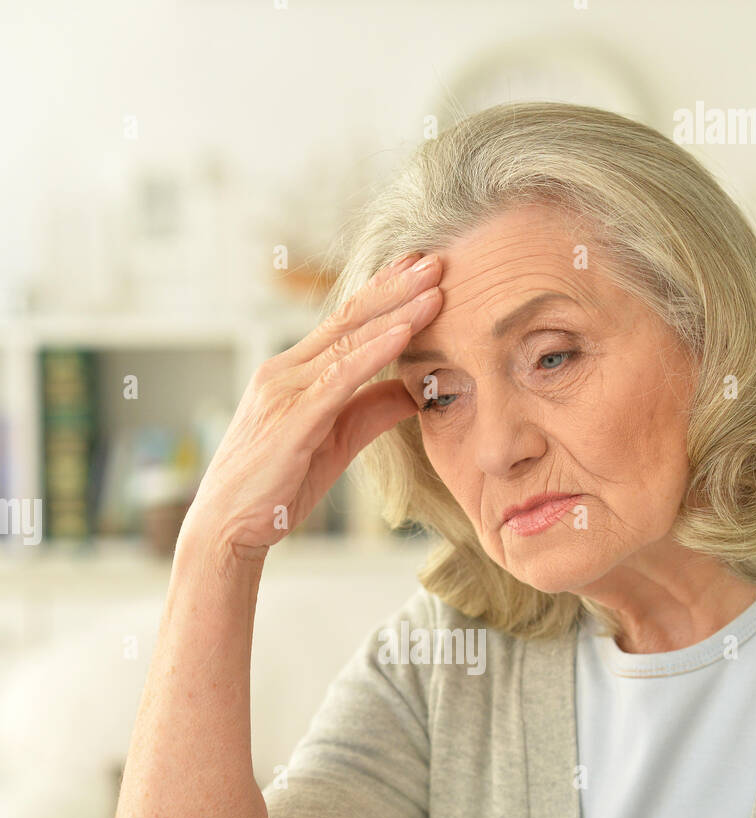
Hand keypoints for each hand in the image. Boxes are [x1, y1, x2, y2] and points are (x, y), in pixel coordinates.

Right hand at [180, 251, 442, 559]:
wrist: (228, 527)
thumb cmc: (276, 488)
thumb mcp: (336, 442)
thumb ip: (371, 412)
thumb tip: (416, 390)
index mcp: (293, 373)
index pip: (344, 322)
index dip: (383, 293)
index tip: (419, 270)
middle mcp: (285, 371)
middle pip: (348, 318)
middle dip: (395, 287)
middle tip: (437, 261)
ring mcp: (285, 391)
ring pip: (348, 340)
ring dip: (395, 311)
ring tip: (435, 287)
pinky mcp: (292, 418)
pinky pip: (340, 377)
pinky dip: (375, 352)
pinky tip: (405, 334)